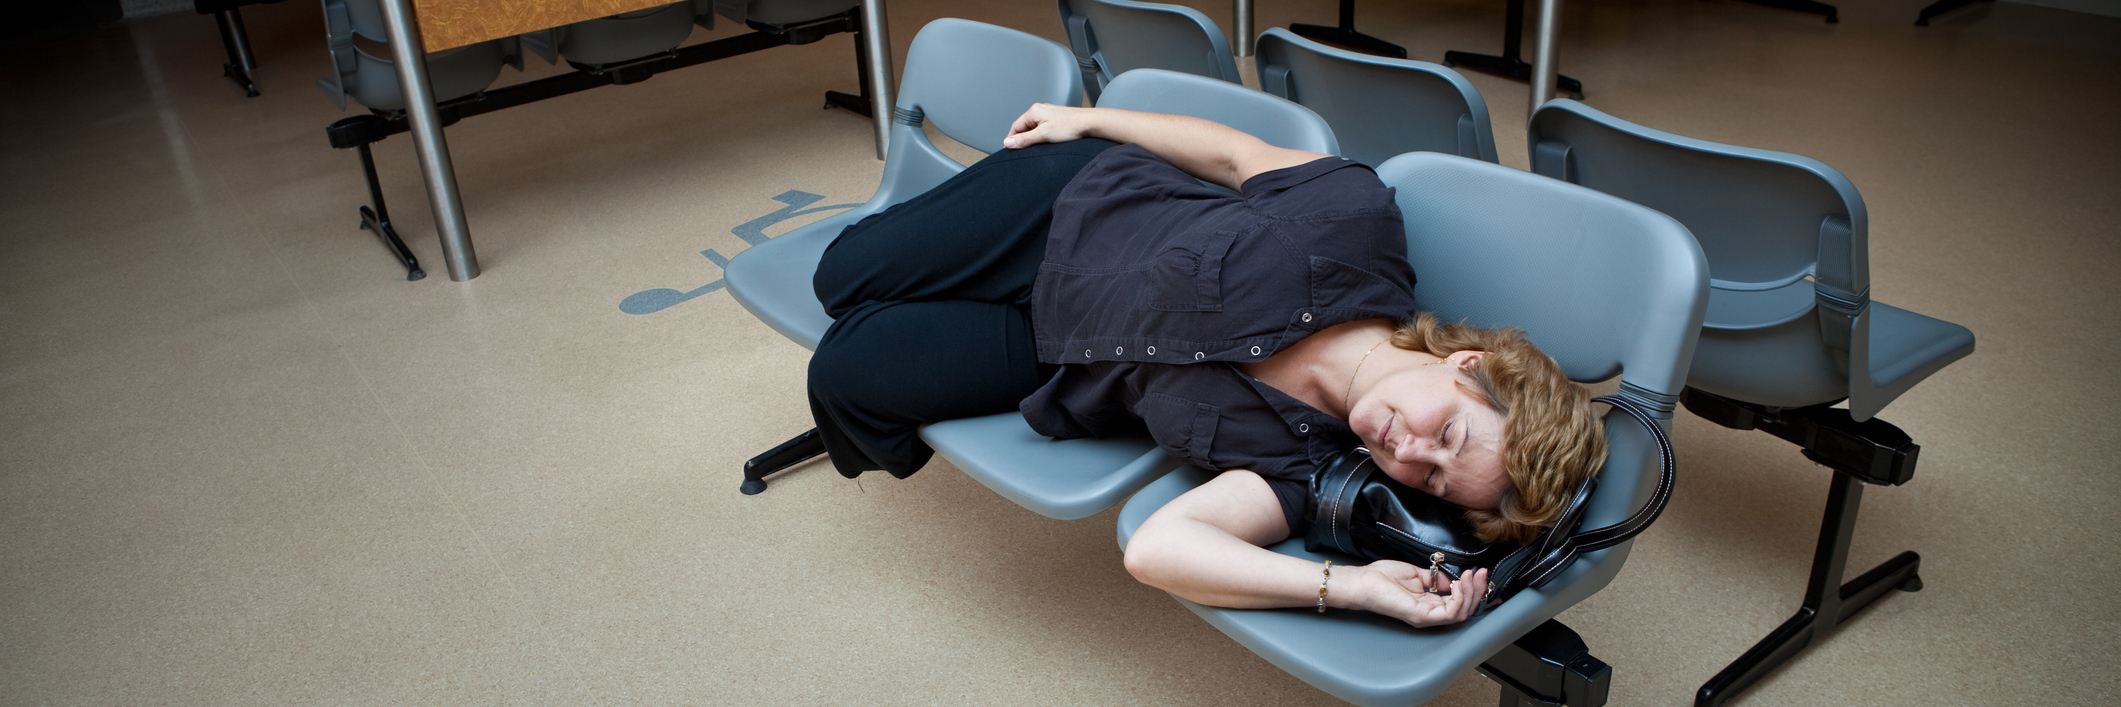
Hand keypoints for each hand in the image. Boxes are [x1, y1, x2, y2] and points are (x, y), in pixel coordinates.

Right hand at [1003, 103, 1097, 148]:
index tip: (1011, 150)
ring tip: (1038, 148)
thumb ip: (1024, 139)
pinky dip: (1042, 137)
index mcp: (1034, 111)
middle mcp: (1040, 110)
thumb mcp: (1043, 135)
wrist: (1090, 124)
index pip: (1015, 126)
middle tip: (1024, 152)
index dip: (1012, 139)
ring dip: (1033, 139)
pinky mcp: (1057, 120)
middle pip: (1024, 127)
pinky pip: (1043, 129)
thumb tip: (1008, 143)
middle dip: (1023, 140)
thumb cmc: (1070, 126)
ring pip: (1034, 129)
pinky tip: (1048, 144)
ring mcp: (1049, 115)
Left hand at [1354, 561, 1488, 628]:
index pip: (1459, 603)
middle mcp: (1431, 613)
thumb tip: (1451, 577)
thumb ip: (1435, 578)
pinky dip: (1459, 598)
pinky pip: (1450, 613)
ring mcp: (1427, 616)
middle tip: (1481, 573)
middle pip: (1465, 609)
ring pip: (1461, 613)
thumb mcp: (1416, 573)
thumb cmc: (1382, 578)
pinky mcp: (1422, 616)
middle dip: (1478, 590)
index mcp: (1430, 604)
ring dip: (1471, 593)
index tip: (1483, 576)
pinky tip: (1457, 584)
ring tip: (1471, 576)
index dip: (1475, 591)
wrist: (1363, 581)